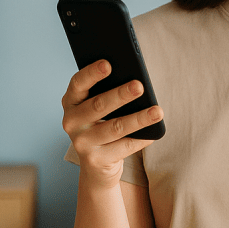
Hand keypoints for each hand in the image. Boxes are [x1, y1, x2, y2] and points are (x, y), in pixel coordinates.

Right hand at [61, 59, 162, 188]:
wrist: (97, 164)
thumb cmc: (102, 124)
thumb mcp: (99, 108)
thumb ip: (108, 92)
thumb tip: (135, 82)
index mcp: (71, 102)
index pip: (78, 83)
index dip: (92, 73)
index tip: (108, 64)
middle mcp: (71, 122)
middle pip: (98, 105)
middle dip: (120, 95)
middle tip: (139, 86)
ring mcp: (82, 143)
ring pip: (115, 127)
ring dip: (138, 119)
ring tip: (157, 111)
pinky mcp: (95, 160)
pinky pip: (124, 147)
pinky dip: (141, 139)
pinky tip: (154, 133)